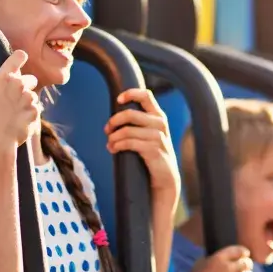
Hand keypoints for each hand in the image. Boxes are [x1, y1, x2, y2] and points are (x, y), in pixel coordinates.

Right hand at [0, 50, 40, 151]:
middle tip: (16, 99)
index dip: (20, 58)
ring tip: (15, 115)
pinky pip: (36, 109)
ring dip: (27, 102)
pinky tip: (20, 123)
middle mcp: (18, 84)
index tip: (21, 59)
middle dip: (26, 86)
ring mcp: (30, 98)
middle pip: (30, 79)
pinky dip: (31, 115)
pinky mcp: (36, 111)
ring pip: (33, 96)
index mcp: (2, 78)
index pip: (18, 56)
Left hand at [105, 88, 179, 207]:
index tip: (118, 100)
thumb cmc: (152, 154)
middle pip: (130, 113)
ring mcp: (158, 137)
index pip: (146, 95)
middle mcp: (160, 123)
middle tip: (107, 130)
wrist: (165, 177)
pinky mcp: (154, 150)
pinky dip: (117, 145)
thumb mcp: (148, 134)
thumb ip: (138, 123)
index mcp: (158, 116)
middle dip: (114, 121)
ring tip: (109, 144)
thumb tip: (114, 118)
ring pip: (127, 130)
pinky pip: (130, 143)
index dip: (130, 94)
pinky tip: (113, 149)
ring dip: (113, 137)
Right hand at [182, 245, 253, 271]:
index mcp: (219, 257)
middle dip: (248, 264)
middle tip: (248, 266)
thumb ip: (213, 258)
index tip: (246, 254)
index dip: (244, 252)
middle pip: (246, 263)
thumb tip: (220, 256)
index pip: (239, 250)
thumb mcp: (202, 262)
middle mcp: (227, 267)